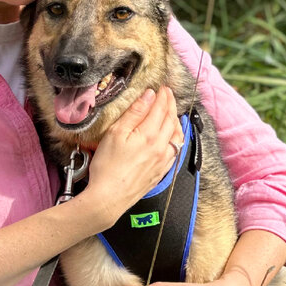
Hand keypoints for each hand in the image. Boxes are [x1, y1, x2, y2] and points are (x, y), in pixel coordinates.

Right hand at [78, 87, 183, 231]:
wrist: (109, 198)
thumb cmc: (107, 167)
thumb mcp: (115, 134)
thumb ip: (134, 113)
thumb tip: (148, 96)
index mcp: (149, 135)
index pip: (161, 109)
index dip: (163, 96)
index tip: (163, 88)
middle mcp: (161, 147)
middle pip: (171, 120)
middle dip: (171, 105)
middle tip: (168, 95)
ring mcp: (163, 160)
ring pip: (177, 135)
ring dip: (176, 120)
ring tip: (173, 112)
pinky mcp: (161, 171)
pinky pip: (176, 149)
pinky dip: (177, 137)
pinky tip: (173, 136)